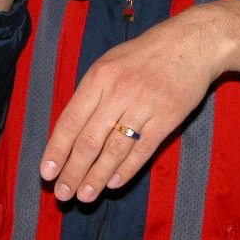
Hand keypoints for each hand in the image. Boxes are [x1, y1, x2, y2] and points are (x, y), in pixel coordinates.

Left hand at [38, 6, 230, 203]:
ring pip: (114, 151)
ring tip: (84, 196)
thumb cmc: (145, 55)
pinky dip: (126, 170)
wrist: (192, 44)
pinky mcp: (167, 118)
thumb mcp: (110, 63)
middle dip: (73, 171)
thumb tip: (70, 132)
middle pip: (89, 141)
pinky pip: (142, 151)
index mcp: (99, 77)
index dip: (57, 150)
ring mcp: (144, 106)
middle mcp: (119, 92)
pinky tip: (113, 184)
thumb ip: (91, 93)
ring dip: (96, 178)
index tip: (47, 173)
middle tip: (62, 194)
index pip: (70, 121)